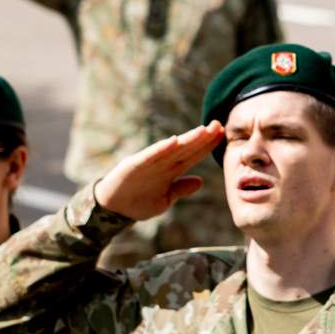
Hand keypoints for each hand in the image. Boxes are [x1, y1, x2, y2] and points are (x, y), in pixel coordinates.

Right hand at [93, 124, 225, 220]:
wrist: (112, 209)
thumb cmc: (138, 202)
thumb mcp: (165, 199)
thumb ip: (180, 189)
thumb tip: (201, 181)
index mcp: (170, 170)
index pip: (193, 155)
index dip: (207, 145)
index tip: (222, 135)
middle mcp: (162, 163)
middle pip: (186, 148)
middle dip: (202, 137)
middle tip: (219, 124)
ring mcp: (148, 163)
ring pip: (171, 149)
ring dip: (187, 139)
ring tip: (203, 130)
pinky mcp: (134, 165)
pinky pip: (149, 156)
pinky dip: (160, 149)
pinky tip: (173, 141)